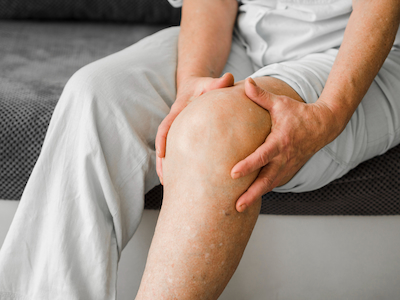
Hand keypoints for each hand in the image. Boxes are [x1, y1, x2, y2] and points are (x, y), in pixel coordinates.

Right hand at [156, 73, 234, 183]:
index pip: (166, 126)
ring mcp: (179, 132)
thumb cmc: (204, 86)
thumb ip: (217, 83)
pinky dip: (179, 165)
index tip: (162, 154)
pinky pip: (180, 152)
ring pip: (170, 151)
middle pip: (164, 144)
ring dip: (168, 168)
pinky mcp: (184, 137)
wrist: (197, 87)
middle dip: (162, 162)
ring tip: (169, 186)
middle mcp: (176, 123)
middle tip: (164, 180)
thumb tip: (229, 78)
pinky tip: (184, 180)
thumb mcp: (209, 82)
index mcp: (178, 111)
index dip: (163, 140)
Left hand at [231, 78, 339, 211]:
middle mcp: (284, 158)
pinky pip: (275, 183)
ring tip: (239, 208)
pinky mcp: (289, 170)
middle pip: (266, 180)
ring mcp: (288, 166)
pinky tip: (251, 198)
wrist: (323, 126)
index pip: (262, 156)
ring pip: (271, 185)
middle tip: (236, 206)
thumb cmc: (298, 113)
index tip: (232, 174)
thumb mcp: (280, 103)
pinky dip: (264, 191)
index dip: (248, 165)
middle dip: (252, 194)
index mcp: (280, 141)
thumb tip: (245, 81)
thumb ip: (261, 95)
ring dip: (256, 197)